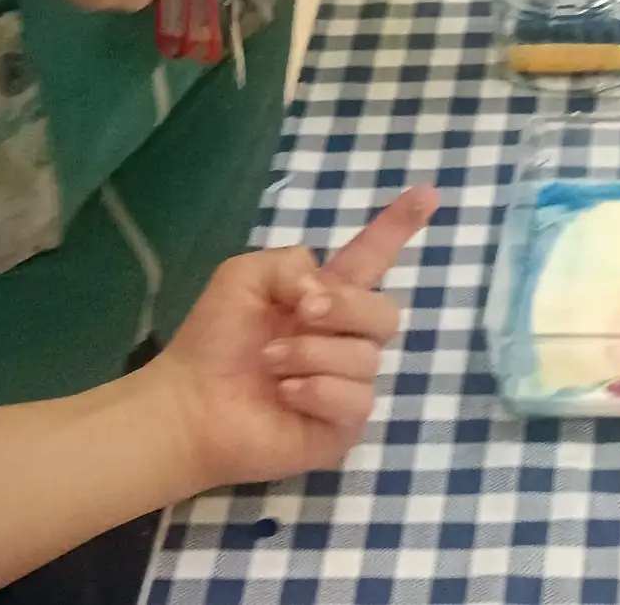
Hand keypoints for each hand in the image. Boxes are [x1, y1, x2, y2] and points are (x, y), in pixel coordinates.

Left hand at [149, 188, 437, 492]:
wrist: (190, 403)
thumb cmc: (214, 339)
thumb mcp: (244, 276)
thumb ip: (292, 265)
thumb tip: (324, 293)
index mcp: (326, 296)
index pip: (373, 258)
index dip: (399, 226)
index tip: (429, 192)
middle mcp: (344, 337)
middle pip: (386, 313)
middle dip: (344, 307)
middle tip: (302, 312)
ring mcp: (347, 383)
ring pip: (366, 357)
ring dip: (312, 353)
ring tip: (271, 363)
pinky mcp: (342, 425)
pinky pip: (356, 399)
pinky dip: (318, 390)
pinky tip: (286, 393)